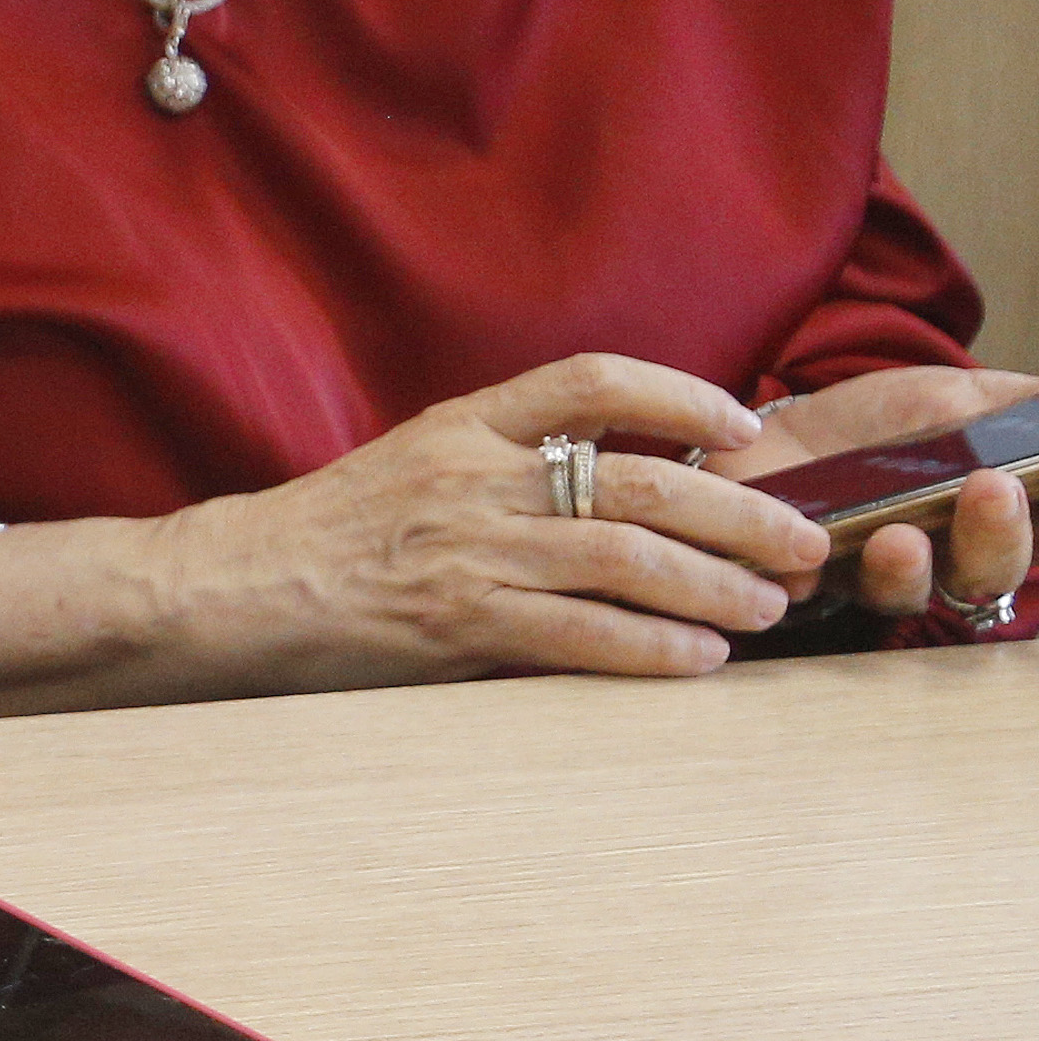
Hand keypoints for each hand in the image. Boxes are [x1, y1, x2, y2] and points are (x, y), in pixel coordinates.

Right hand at [155, 351, 829, 687]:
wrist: (237, 589)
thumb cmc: (332, 534)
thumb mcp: (415, 465)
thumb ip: (507, 465)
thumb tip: (631, 484)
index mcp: (460, 425)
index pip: (591, 382)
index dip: (683, 397)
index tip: (747, 426)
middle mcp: (471, 478)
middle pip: (641, 481)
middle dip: (742, 513)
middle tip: (802, 540)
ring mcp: (465, 551)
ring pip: (626, 560)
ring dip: (717, 586)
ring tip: (769, 607)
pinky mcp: (457, 624)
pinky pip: (582, 635)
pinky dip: (655, 648)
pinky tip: (700, 658)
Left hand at [701, 364, 1038, 626]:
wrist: (804, 420)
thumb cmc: (901, 418)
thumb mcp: (968, 398)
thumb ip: (1023, 409)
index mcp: (989, 527)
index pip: (1023, 545)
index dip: (1024, 530)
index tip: (1019, 486)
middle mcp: (942, 564)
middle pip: (981, 576)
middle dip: (993, 539)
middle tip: (993, 489)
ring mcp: (873, 573)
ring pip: (898, 591)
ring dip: (904, 569)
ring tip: (903, 540)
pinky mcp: (804, 573)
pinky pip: (805, 587)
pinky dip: (804, 577)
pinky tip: (803, 563)